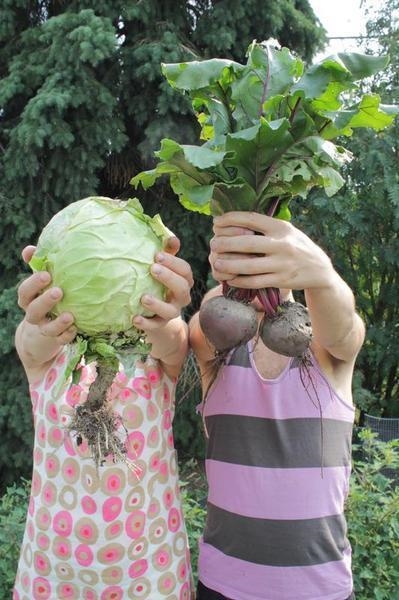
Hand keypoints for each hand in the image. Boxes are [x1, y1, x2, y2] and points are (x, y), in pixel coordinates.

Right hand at [17, 246, 76, 357]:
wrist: (47, 329)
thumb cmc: (47, 296)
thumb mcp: (42, 282)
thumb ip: (37, 265)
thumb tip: (29, 249)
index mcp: (29, 300)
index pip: (25, 292)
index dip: (33, 284)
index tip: (47, 274)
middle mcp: (34, 315)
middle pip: (33, 310)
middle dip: (45, 301)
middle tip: (59, 291)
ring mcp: (45, 328)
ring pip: (47, 328)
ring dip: (58, 323)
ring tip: (70, 315)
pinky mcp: (57, 339)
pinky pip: (61, 340)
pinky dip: (67, 336)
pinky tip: (76, 328)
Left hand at [132, 236, 192, 332]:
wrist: (154, 315)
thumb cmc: (157, 283)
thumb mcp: (163, 267)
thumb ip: (167, 253)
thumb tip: (171, 237)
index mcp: (183, 281)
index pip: (185, 270)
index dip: (173, 262)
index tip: (157, 255)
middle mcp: (181, 297)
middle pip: (182, 288)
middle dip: (169, 278)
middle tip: (153, 268)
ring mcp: (171, 313)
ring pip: (171, 311)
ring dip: (158, 304)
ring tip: (143, 297)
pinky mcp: (160, 325)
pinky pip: (155, 326)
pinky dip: (146, 323)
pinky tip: (134, 318)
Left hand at [209, 212, 333, 290]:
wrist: (320, 269)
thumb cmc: (296, 246)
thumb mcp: (286, 230)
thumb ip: (266, 226)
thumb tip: (235, 220)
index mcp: (281, 228)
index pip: (252, 219)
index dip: (231, 219)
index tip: (216, 221)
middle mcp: (282, 245)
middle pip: (247, 243)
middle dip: (226, 244)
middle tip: (213, 244)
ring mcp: (282, 264)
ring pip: (249, 266)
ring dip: (230, 265)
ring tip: (217, 262)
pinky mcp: (281, 281)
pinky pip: (256, 282)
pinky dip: (240, 281)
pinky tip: (230, 278)